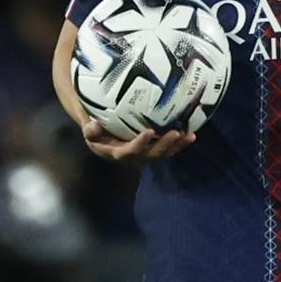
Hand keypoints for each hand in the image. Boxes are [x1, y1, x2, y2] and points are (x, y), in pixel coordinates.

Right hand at [80, 118, 194, 161]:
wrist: (102, 137)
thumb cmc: (95, 132)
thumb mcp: (89, 132)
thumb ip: (89, 129)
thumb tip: (93, 124)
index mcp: (118, 153)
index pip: (129, 150)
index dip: (139, 143)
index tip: (148, 131)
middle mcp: (134, 156)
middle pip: (151, 154)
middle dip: (164, 145)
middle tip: (176, 133)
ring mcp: (145, 154)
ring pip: (163, 153)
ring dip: (177, 146)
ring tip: (190, 136)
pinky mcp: (152, 149)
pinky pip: (167, 148)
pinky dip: (179, 143)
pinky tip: (191, 134)